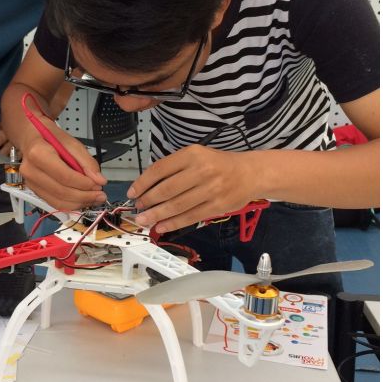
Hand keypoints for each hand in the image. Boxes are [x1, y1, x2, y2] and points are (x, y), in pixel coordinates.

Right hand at [20, 125, 107, 211]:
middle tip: (100, 195)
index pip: (64, 176)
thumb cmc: (50, 137)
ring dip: (80, 203)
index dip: (84, 183)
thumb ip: (87, 162)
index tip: (99, 184)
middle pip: (61, 192)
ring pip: (58, 202)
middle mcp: (31, 171)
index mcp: (38, 154)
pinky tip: (83, 199)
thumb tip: (99, 180)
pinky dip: (71, 204)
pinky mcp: (34, 190)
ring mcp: (30, 183)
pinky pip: (54, 203)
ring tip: (95, 199)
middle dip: (85, 196)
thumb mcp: (72, 142)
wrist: (31, 137)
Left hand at [128, 146, 257, 233]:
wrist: (249, 173)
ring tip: (143, 220)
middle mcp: (201, 171)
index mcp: (192, 154)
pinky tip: (161, 227)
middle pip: (166, 189)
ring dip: (156, 215)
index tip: (133, 192)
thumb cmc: (218, 164)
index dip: (143, 183)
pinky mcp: (216, 206)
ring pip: (177, 205)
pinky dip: (173, 223)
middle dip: (148, 201)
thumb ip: (174, 167)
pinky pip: (190, 217)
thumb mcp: (196, 155)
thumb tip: (147, 185)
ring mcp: (210, 190)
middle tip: (137, 209)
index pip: (160, 169)